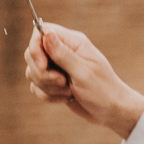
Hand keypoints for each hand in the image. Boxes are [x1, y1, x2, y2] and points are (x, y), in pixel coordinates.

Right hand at [24, 23, 143, 138]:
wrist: (111, 111)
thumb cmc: (103, 90)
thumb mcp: (83, 72)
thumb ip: (63, 54)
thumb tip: (47, 34)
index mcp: (73, 43)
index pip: (41, 32)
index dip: (36, 47)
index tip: (43, 66)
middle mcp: (63, 52)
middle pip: (32, 53)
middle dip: (42, 72)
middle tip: (62, 82)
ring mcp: (57, 68)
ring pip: (32, 72)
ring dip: (46, 86)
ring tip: (67, 91)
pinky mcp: (53, 83)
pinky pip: (36, 87)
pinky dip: (47, 96)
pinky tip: (65, 98)